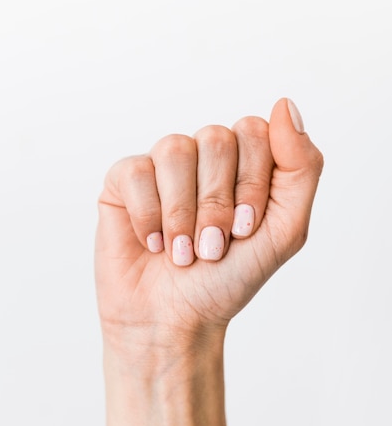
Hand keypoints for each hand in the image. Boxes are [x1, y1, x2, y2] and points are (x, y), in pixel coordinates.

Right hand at [95, 98, 322, 344]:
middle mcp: (204, 158)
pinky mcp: (124, 180)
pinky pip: (136, 172)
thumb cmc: (227, 281)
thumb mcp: (285, 231)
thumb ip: (301, 168)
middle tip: (211, 247)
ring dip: (182, 214)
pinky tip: (153, 244)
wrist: (175, 320)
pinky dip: (149, 217)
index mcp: (244, 163)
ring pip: (174, 150)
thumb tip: (285, 105)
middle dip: (217, 204)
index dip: (251, 184)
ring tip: (182, 251)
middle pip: (216, 138)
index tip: (244, 230)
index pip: (255, 133)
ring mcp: (163, 167)